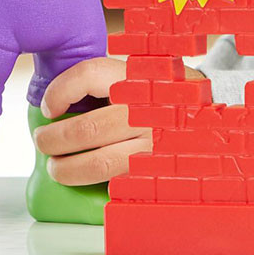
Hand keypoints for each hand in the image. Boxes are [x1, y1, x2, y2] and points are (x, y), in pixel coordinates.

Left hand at [34, 56, 206, 185]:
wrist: (210, 116)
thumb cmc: (164, 93)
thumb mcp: (142, 72)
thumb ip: (107, 79)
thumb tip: (56, 99)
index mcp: (140, 76)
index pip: (89, 75)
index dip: (60, 91)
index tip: (49, 107)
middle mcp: (148, 108)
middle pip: (87, 127)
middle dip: (53, 139)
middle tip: (43, 141)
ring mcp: (154, 142)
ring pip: (99, 163)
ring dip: (67, 169)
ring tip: (56, 167)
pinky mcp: (156, 169)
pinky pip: (116, 180)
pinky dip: (93, 182)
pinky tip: (85, 175)